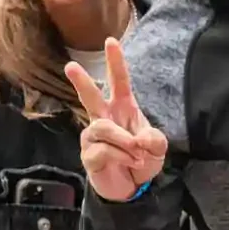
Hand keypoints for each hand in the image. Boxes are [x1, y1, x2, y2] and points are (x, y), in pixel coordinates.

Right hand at [68, 38, 167, 201]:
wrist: (132, 188)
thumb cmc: (142, 160)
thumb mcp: (158, 149)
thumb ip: (155, 140)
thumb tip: (139, 138)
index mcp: (123, 108)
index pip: (119, 81)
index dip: (115, 62)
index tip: (111, 41)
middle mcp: (104, 118)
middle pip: (91, 96)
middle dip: (81, 81)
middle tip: (70, 66)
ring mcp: (93, 136)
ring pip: (103, 128)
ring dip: (124, 141)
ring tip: (137, 154)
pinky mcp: (88, 155)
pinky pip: (104, 150)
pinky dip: (122, 156)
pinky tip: (129, 163)